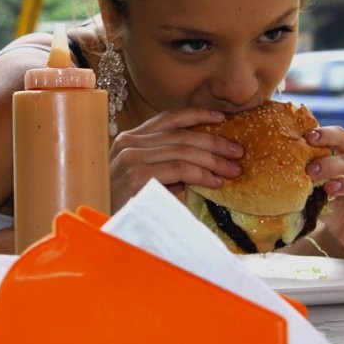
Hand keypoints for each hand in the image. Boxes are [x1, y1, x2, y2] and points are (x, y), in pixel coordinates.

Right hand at [108, 108, 243, 211]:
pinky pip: (180, 169)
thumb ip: (165, 161)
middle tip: (237, 152)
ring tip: (233, 169)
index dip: (197, 114)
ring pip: (184, 151)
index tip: (221, 117)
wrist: (106, 229)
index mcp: (130, 139)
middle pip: (181, 135)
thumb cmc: (126, 205)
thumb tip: (204, 157)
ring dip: (213, 160)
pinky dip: (202, 175)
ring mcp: (131, 158)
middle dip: (214, 142)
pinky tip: (215, 182)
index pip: (168, 118)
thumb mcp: (144, 176)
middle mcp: (128, 143)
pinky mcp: (138, 176)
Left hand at [304, 126, 343, 258]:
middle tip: (310, 171)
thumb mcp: (315, 187)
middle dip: (330, 162)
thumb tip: (279, 165)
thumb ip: (306, 175)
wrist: (342, 236)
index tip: (308, 137)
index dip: (326, 135)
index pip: (340, 138)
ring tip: (331, 188)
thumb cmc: (329, 202)